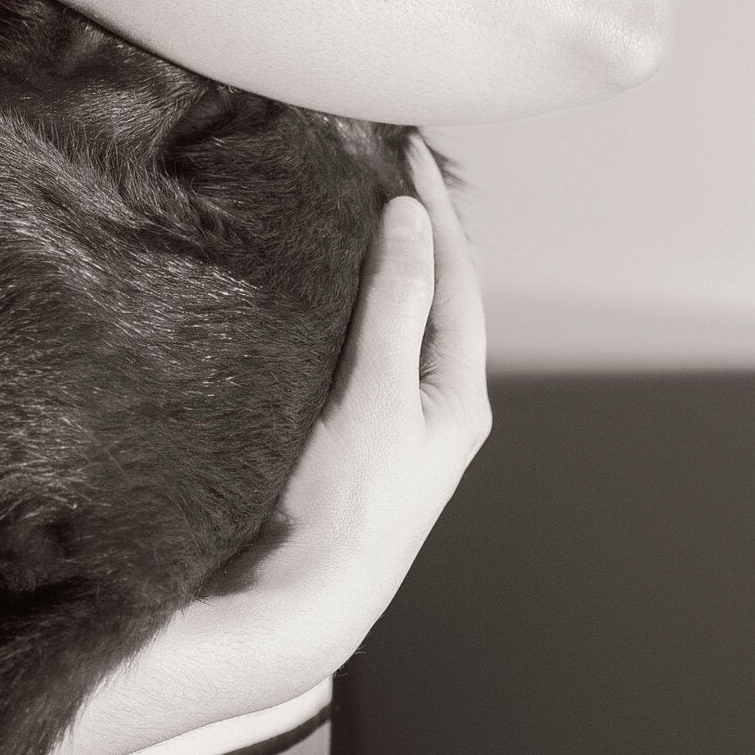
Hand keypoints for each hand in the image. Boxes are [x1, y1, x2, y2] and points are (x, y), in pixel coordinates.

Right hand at [242, 137, 491, 667]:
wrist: (296, 605)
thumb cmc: (346, 505)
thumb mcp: (377, 395)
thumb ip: (394, 304)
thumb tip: (410, 218)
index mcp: (458, 396)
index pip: (456, 277)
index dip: (434, 210)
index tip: (407, 149)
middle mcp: (434, 405)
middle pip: (431, 293)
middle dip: (412, 227)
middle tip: (382, 161)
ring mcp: (391, 421)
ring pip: (395, 319)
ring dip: (379, 261)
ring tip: (352, 203)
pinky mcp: (348, 434)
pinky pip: (360, 348)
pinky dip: (350, 301)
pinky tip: (322, 282)